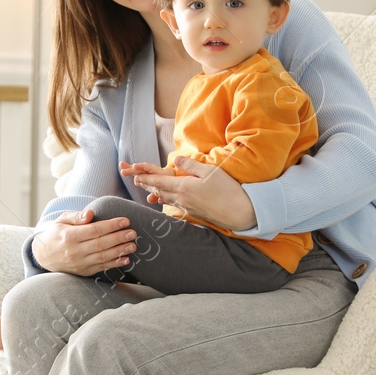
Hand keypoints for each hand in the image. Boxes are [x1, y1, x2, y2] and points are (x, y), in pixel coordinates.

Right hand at [30, 207, 137, 275]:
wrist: (43, 255)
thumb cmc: (55, 233)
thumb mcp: (61, 220)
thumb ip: (76, 216)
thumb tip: (90, 213)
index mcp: (69, 236)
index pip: (95, 230)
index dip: (111, 225)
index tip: (125, 221)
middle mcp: (75, 251)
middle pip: (101, 244)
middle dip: (119, 238)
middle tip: (133, 233)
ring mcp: (79, 263)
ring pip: (103, 257)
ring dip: (120, 251)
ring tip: (133, 245)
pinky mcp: (83, 272)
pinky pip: (101, 267)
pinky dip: (114, 264)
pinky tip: (125, 259)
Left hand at [128, 155, 257, 230]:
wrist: (240, 213)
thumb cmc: (228, 190)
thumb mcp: (210, 172)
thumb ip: (191, 166)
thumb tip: (175, 161)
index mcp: (184, 187)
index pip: (159, 182)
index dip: (146, 178)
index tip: (135, 175)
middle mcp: (182, 199)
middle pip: (160, 191)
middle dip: (147, 185)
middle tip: (136, 181)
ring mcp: (188, 208)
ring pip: (166, 199)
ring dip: (155, 193)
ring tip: (148, 189)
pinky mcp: (194, 213)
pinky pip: (175, 205)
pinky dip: (166, 200)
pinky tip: (166, 200)